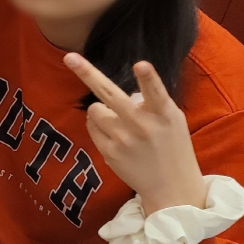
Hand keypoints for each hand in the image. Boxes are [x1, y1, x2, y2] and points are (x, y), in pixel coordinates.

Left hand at [65, 54, 206, 212]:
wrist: (171, 186)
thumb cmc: (172, 145)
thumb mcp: (173, 120)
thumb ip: (152, 103)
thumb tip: (123, 93)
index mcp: (164, 114)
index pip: (155, 92)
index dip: (148, 78)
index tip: (141, 65)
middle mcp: (142, 125)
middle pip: (110, 94)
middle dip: (88, 73)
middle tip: (69, 57)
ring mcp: (123, 139)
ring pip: (95, 109)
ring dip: (102, 109)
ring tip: (119, 121)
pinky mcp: (109, 152)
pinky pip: (92, 126)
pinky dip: (98, 124)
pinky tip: (113, 133)